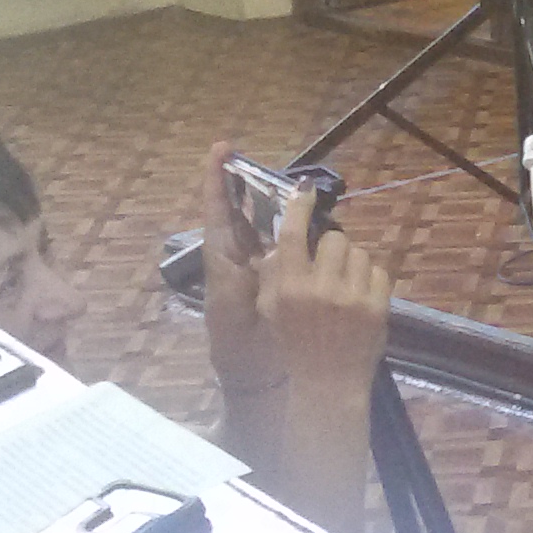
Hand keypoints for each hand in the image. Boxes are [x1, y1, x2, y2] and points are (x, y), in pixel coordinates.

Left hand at [196, 142, 281, 395]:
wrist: (257, 385)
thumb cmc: (243, 352)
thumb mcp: (238, 312)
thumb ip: (253, 277)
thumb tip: (275, 249)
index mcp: (223, 262)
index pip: (219, 212)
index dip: (218, 180)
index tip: (222, 148)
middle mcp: (239, 259)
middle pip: (240, 210)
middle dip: (247, 182)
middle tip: (259, 158)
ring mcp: (259, 268)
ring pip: (264, 224)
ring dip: (275, 202)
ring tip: (291, 183)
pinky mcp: (279, 281)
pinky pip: (288, 246)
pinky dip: (297, 230)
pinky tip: (314, 221)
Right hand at [254, 186, 390, 395]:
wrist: (327, 383)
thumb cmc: (295, 345)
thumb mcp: (272, 310)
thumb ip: (275, 275)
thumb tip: (284, 241)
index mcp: (289, 288)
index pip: (293, 235)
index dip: (299, 206)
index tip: (305, 189)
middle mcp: (320, 288)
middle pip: (334, 238)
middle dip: (332, 247)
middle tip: (329, 265)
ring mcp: (352, 297)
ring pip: (359, 253)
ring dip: (352, 263)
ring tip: (345, 285)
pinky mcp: (377, 306)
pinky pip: (379, 271)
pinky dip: (371, 280)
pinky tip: (360, 298)